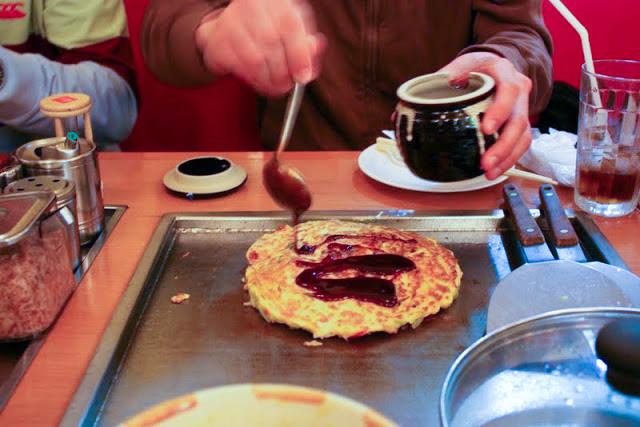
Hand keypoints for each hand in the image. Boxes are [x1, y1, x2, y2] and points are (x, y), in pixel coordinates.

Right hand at [195, 0, 325, 96]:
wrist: (232, 23)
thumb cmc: (269, 27)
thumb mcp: (292, 31)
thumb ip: (305, 48)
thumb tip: (308, 70)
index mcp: (275, 0)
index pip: (290, 25)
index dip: (299, 55)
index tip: (302, 77)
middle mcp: (251, 4)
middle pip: (271, 42)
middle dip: (282, 72)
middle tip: (286, 86)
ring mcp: (230, 20)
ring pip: (254, 59)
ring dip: (267, 79)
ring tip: (272, 86)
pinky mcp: (215, 39)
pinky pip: (237, 67)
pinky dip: (250, 79)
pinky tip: (256, 79)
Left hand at [439, 52, 532, 179]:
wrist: (494, 66)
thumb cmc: (477, 67)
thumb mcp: (464, 63)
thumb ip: (450, 74)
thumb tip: (433, 90)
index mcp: (505, 73)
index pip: (509, 91)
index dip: (500, 111)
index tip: (486, 129)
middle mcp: (520, 92)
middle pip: (519, 120)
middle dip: (503, 145)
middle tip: (486, 162)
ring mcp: (522, 109)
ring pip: (523, 136)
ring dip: (507, 157)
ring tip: (489, 172)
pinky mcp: (520, 124)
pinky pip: (521, 144)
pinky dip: (509, 159)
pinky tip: (495, 171)